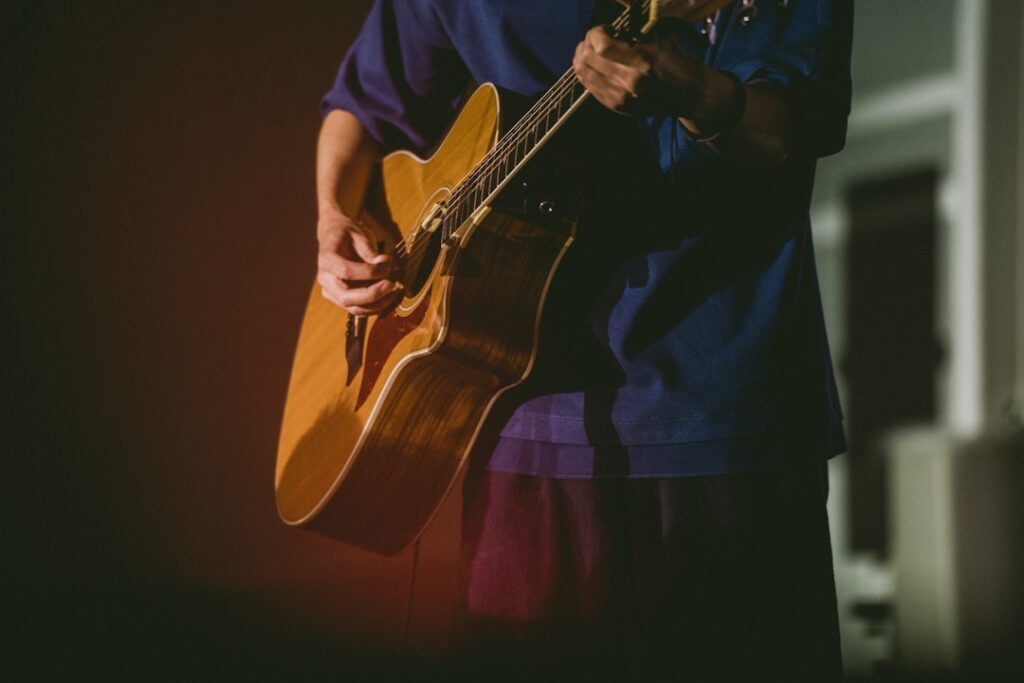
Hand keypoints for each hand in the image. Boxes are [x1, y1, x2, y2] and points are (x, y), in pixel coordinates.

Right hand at [316, 209, 401, 315]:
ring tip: (394, 293)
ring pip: (353, 308)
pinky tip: (388, 297)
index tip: (388, 266)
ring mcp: (330, 291)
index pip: (347, 271)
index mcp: (327, 259)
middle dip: (373, 295)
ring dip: (377, 305)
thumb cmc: (347, 234)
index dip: (370, 272)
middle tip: (392, 286)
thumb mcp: (358, 235)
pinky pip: (357, 309)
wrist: (334, 236)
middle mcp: (325, 279)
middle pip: (347, 297)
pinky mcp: (339, 298)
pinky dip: (374, 307)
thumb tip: (386, 265)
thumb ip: (370, 251)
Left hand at [573, 24, 730, 126]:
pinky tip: (599, 66)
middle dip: (587, 43)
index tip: (605, 28)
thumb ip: (636, 26)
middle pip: (587, 59)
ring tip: (595, 51)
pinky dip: (589, 73)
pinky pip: (589, 87)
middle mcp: (627, 82)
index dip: (595, 33)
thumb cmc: (676, 62)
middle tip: (597, 38)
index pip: (601, 45)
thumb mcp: (661, 36)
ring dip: (583, 58)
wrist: (689, 95)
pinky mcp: (616, 107)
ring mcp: (620, 98)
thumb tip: (614, 16)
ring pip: (583, 74)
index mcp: (641, 61)